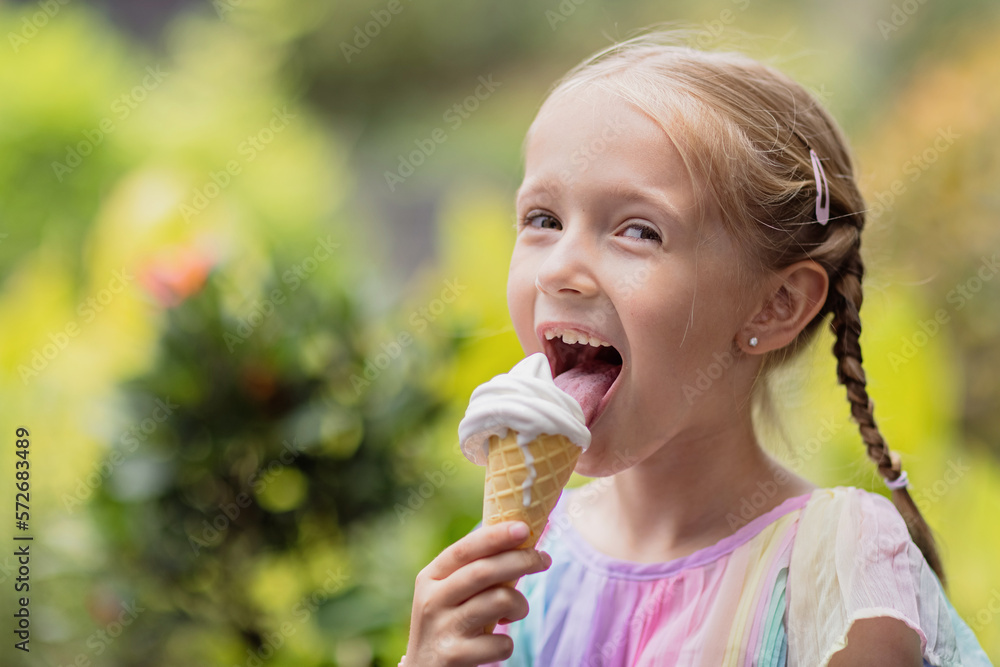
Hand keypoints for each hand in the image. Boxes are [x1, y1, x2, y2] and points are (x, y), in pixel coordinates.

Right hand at [404, 521, 551, 666]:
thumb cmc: (448, 625)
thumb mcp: (449, 594)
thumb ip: (475, 570)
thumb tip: (520, 538)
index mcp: (430, 577)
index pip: (465, 549)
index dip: (496, 536)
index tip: (523, 528)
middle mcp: (432, 599)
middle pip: (485, 571)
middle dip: (521, 560)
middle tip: (544, 559)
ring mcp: (442, 628)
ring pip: (499, 601)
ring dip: (520, 605)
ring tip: (516, 612)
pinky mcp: (454, 656)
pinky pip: (500, 643)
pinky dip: (507, 644)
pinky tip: (497, 646)